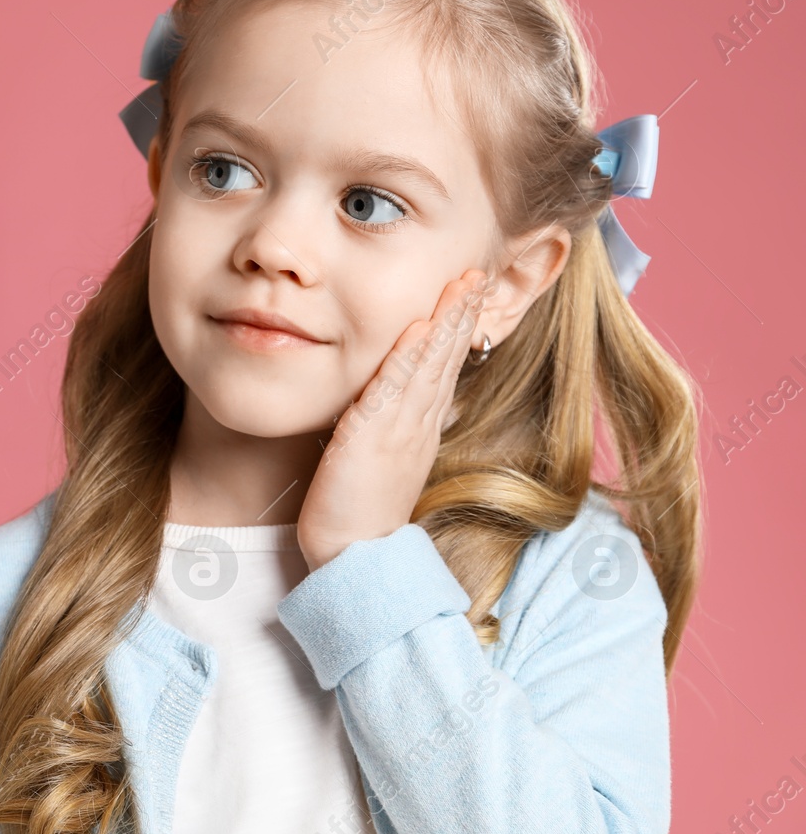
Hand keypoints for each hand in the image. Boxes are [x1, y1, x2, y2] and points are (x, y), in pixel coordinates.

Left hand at [295, 269, 490, 570]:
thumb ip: (389, 432)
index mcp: (419, 430)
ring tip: (464, 284)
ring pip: (430, 366)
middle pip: (446, 360)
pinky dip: (409, 356)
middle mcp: (417, 426)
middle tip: (479, 273)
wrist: (354, 560)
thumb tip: (391, 408)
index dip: (457, 330)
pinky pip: (395, 389)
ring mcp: (400, 431)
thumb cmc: (357, 517)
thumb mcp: (379, 463)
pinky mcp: (374, 438)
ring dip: (447, 322)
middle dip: (463, 314)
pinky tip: (421, 327)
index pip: (443, 369)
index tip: (470, 293)